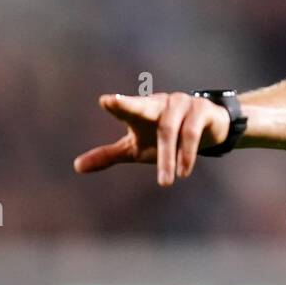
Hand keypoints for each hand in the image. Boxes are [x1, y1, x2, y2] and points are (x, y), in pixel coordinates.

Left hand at [73, 92, 230, 185]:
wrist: (209, 128)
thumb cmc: (164, 137)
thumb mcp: (136, 147)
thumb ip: (108, 155)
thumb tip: (76, 167)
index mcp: (142, 110)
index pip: (127, 107)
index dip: (118, 104)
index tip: (105, 101)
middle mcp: (160, 103)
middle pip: (143, 108)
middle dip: (129, 106)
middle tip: (112, 103)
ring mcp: (182, 103)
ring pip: (170, 130)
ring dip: (167, 158)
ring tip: (165, 183)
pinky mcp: (202, 110)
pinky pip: (192, 132)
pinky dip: (187, 153)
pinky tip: (183, 172)